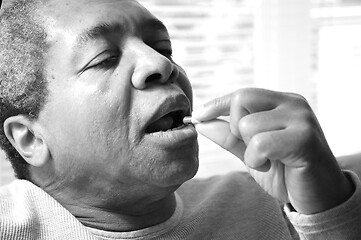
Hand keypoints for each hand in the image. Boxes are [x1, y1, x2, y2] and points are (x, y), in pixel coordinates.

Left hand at [193, 88, 353, 213]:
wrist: (317, 197)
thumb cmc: (285, 172)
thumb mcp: (250, 152)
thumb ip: (229, 136)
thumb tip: (201, 122)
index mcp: (281, 102)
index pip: (241, 94)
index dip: (216, 105)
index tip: (197, 116)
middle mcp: (293, 104)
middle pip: (240, 100)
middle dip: (236, 128)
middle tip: (253, 148)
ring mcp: (301, 118)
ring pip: (247, 125)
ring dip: (249, 151)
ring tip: (267, 160)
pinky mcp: (304, 138)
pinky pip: (260, 143)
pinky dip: (257, 160)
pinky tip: (272, 166)